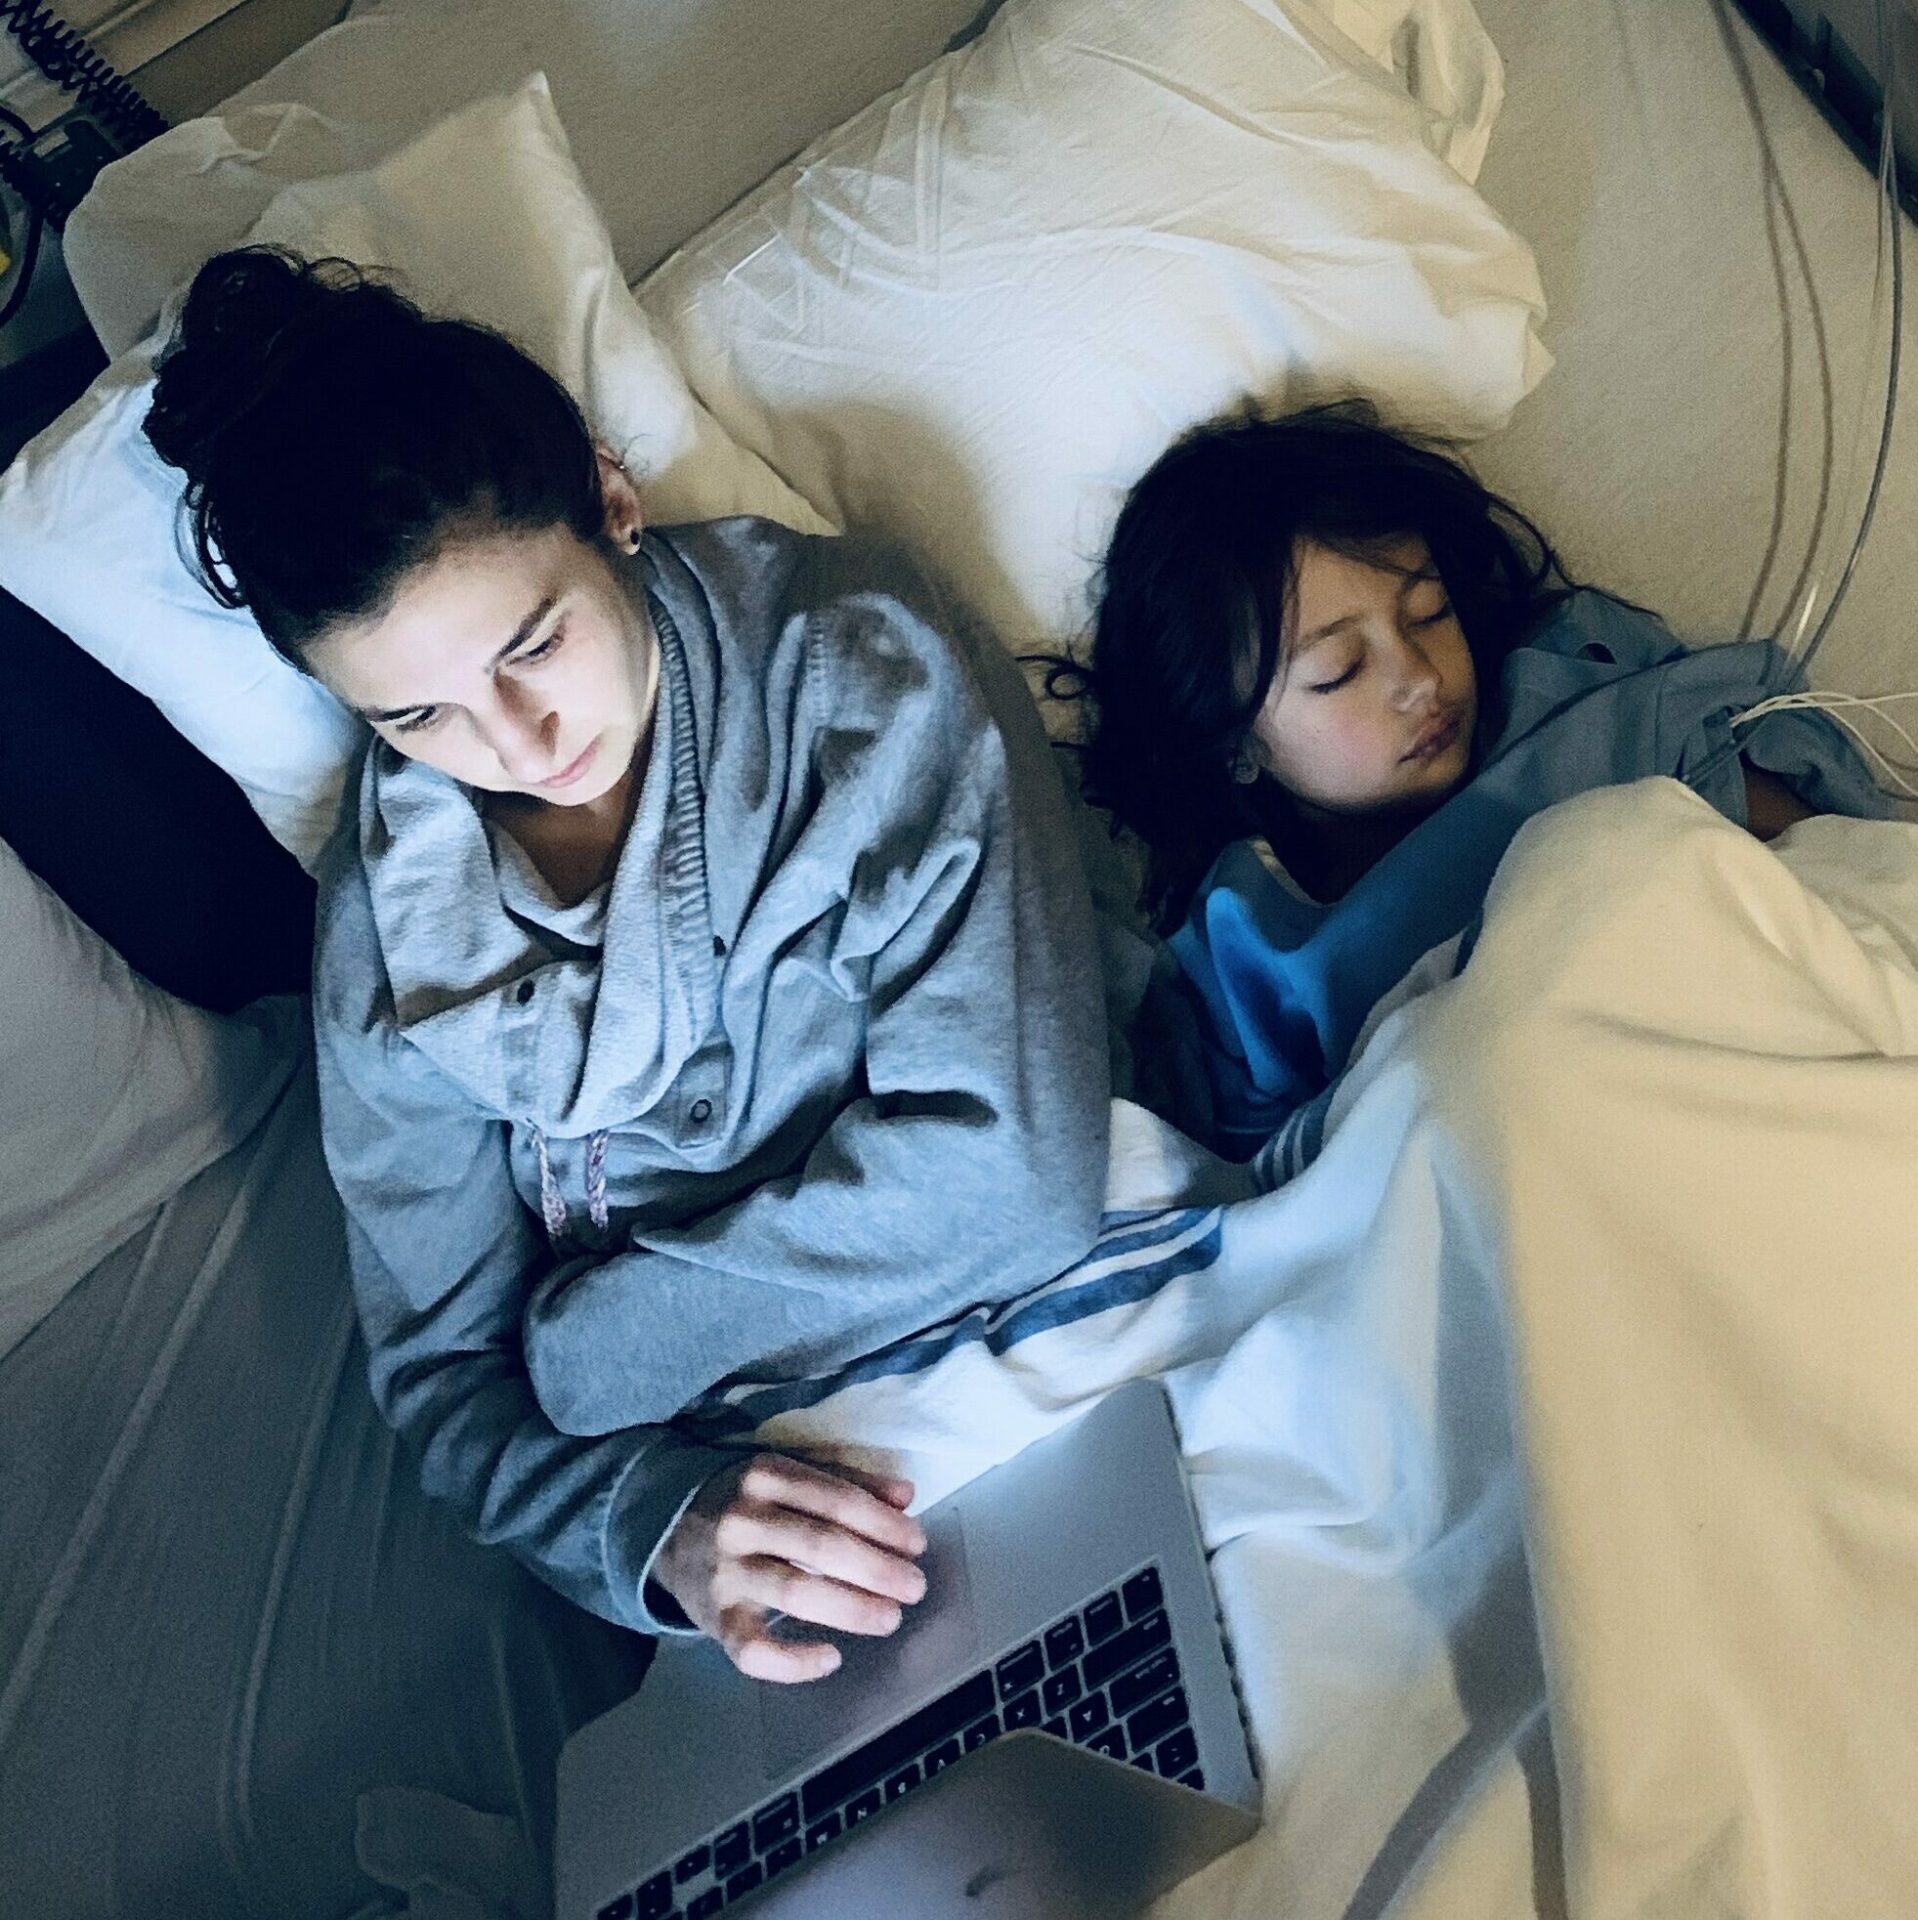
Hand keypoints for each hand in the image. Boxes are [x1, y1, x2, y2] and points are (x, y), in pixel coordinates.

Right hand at [652, 1452, 927, 1682]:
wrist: (667, 1528)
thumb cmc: (747, 1501)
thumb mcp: (790, 1475)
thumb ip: (848, 1480)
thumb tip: (906, 1494)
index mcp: (766, 1476)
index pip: (837, 1500)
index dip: (884, 1525)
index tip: (917, 1544)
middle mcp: (743, 1520)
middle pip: (821, 1547)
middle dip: (877, 1569)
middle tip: (914, 1587)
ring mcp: (726, 1571)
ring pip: (795, 1594)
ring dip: (851, 1608)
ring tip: (889, 1617)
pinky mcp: (714, 1619)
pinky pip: (754, 1650)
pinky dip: (794, 1661)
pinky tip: (831, 1657)